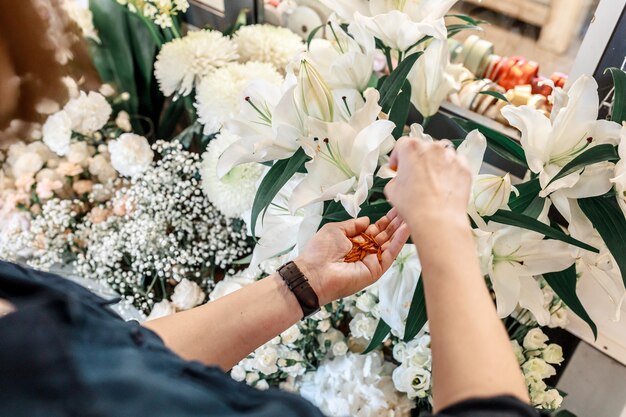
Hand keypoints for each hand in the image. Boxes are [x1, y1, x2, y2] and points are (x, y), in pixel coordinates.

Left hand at [294, 209, 409, 305]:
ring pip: (390, 244)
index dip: (385, 220)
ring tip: (411, 216)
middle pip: (385, 236)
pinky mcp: (376, 270)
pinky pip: (390, 254)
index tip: (395, 209)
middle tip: (407, 209)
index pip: (375, 230)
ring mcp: (372, 261)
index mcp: (355, 242)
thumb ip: (353, 225)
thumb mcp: (336, 230)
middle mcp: (365, 251)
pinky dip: (399, 242)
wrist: (314, 272)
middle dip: (396, 223)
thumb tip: (368, 220)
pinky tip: (406, 228)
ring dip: (401, 230)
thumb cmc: (320, 251)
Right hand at [384, 137, 471, 228]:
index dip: (398, 157)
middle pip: (423, 148)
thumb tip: (398, 180)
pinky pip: (455, 165)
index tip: (398, 166)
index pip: (401, 145)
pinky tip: (443, 186)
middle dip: (418, 161)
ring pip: (441, 155)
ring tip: (431, 183)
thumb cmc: (415, 205)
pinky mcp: (464, 167)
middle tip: (414, 177)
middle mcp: (432, 148)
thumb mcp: (391, 190)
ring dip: (435, 165)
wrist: (438, 219)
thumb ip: (395, 178)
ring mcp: (450, 156)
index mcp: (411, 148)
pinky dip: (450, 172)